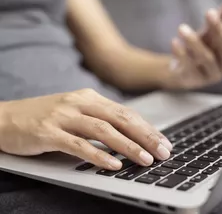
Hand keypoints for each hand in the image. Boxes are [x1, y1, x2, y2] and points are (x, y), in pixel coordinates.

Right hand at [0, 89, 171, 169]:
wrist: (5, 118)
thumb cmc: (45, 117)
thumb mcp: (77, 112)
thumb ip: (100, 120)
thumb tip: (131, 135)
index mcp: (90, 98)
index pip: (127, 113)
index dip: (148, 128)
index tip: (164, 142)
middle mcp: (80, 103)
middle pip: (120, 119)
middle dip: (146, 136)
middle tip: (163, 151)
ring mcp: (64, 116)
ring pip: (103, 130)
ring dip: (127, 146)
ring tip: (145, 160)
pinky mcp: (48, 132)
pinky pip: (77, 144)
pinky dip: (97, 154)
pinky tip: (112, 164)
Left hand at [166, 0, 221, 89]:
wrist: (181, 70)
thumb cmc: (202, 48)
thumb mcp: (214, 33)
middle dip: (218, 29)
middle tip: (210, 12)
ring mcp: (210, 74)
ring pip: (206, 58)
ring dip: (194, 41)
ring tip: (182, 28)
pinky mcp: (194, 80)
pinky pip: (189, 67)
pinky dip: (181, 54)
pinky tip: (175, 42)